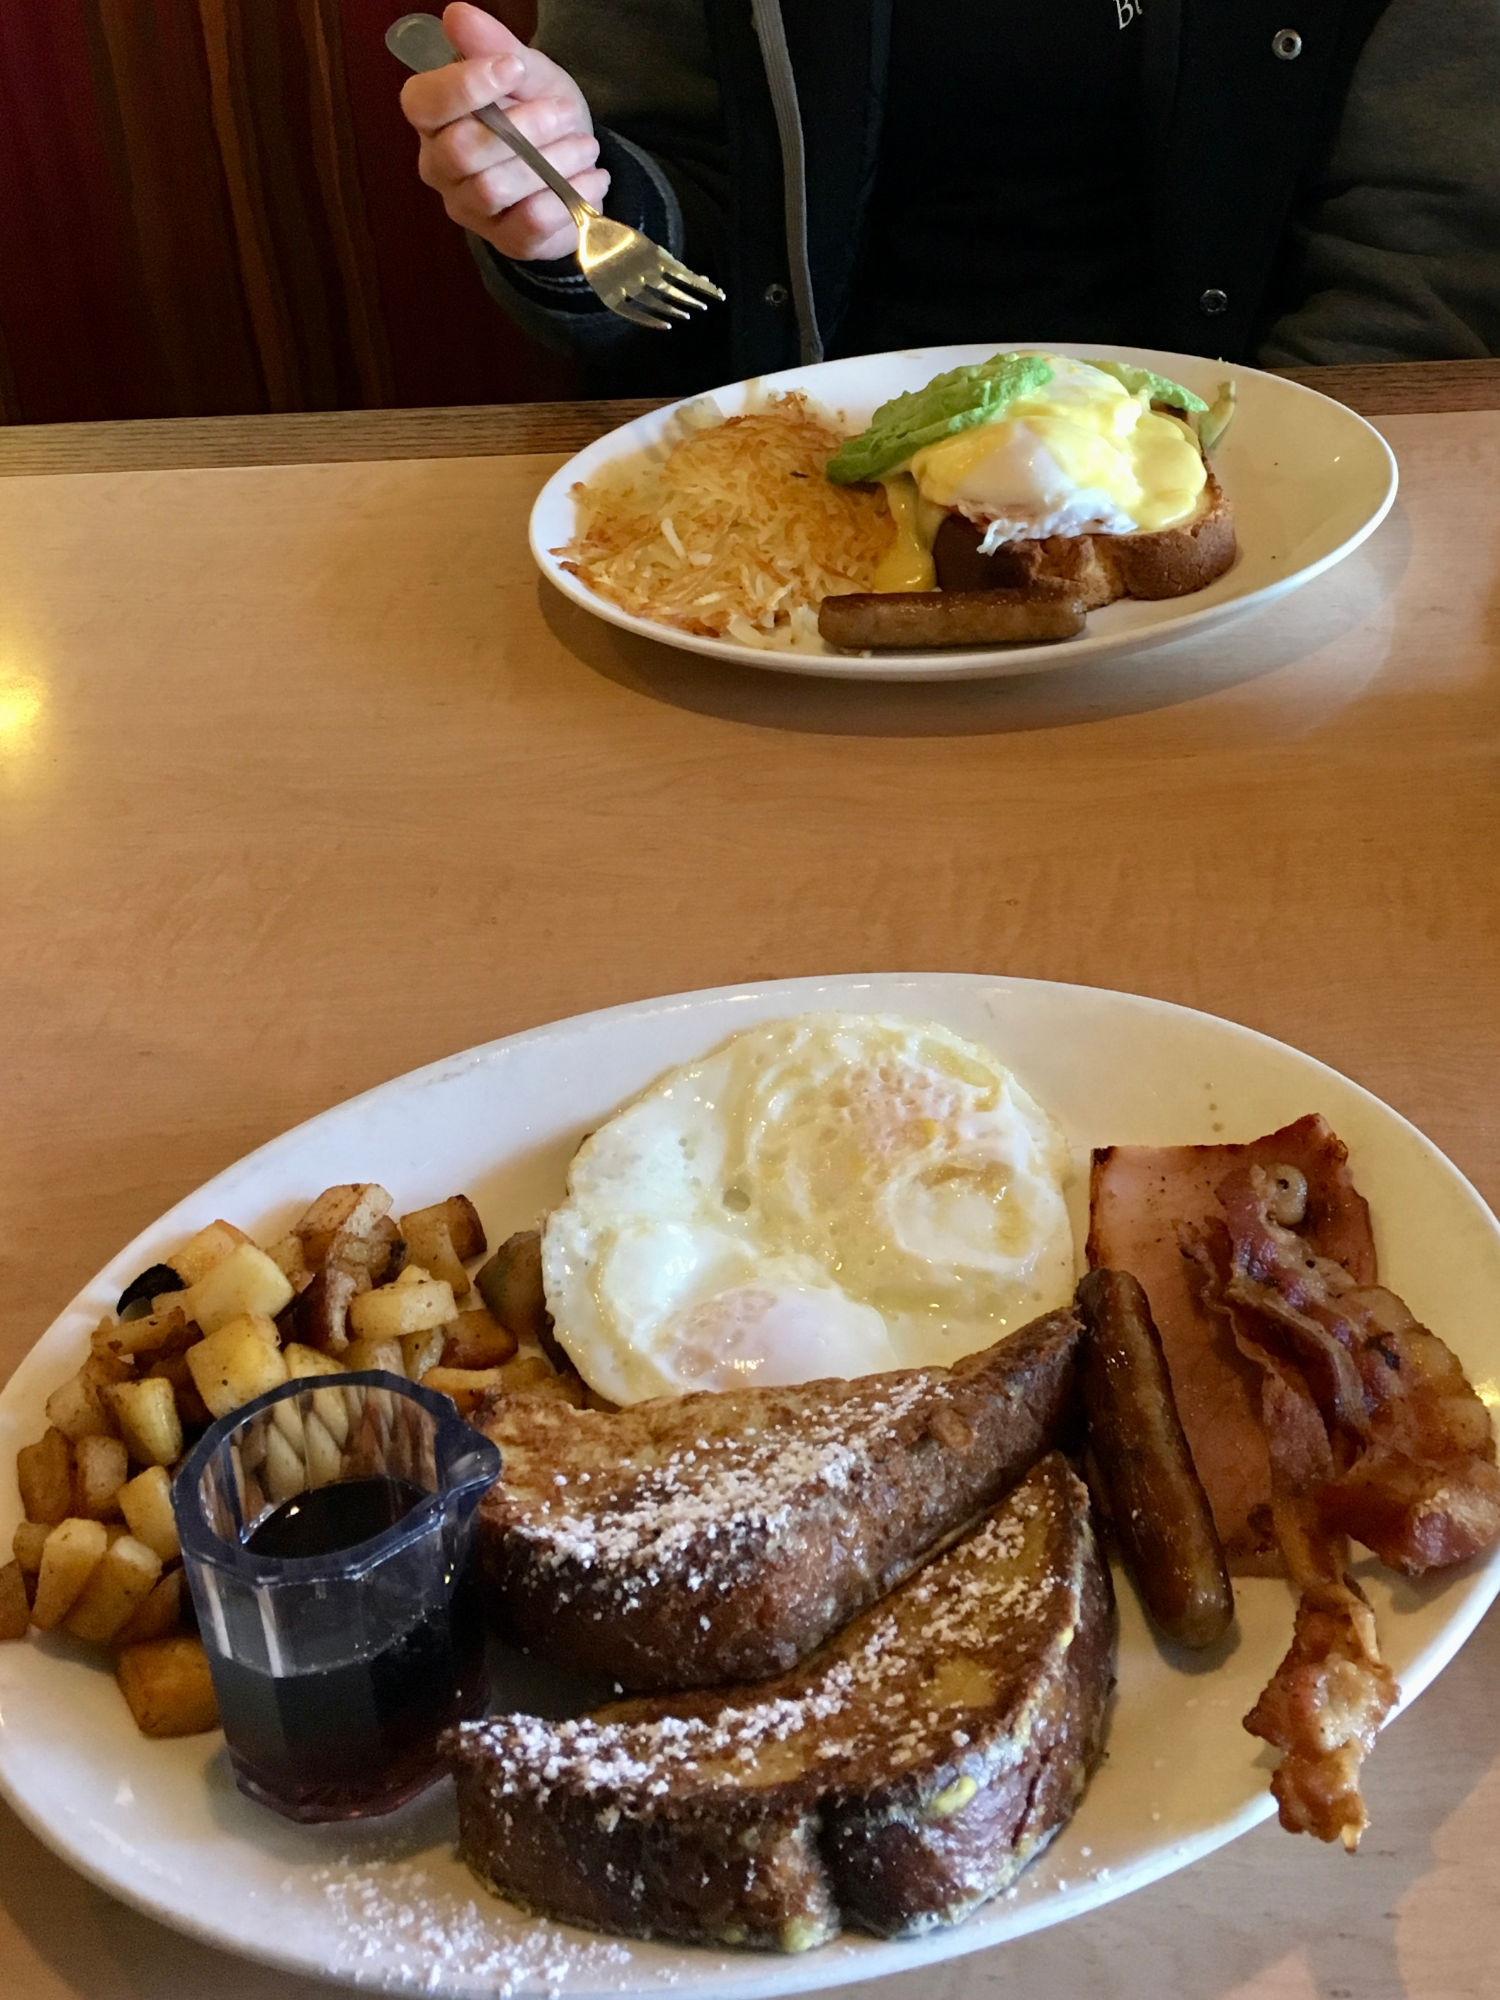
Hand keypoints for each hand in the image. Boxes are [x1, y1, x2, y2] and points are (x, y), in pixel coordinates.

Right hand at [400, 2, 607, 261]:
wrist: (574, 163)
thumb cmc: (539, 113)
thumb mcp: (526, 72)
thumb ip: (494, 46)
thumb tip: (457, 16)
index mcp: (434, 119)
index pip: (424, 104)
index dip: (466, 86)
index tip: (514, 67)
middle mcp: (440, 168)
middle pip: (463, 151)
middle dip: (524, 128)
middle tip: (566, 114)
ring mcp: (470, 210)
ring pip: (495, 190)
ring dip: (550, 164)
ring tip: (587, 147)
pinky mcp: (505, 241)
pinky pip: (529, 226)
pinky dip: (567, 199)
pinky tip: (593, 180)